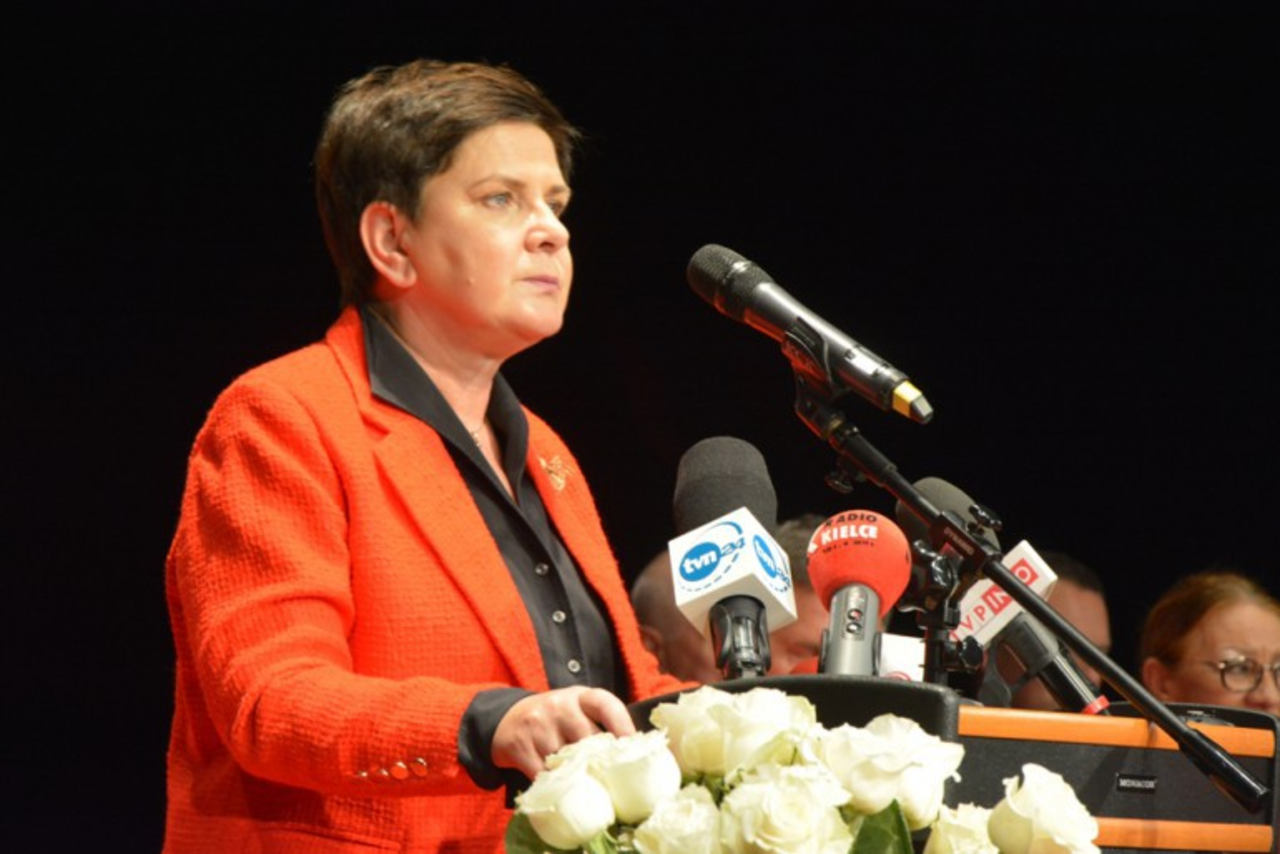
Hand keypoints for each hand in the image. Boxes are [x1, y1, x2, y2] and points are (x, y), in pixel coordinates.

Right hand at [491, 686, 635, 778]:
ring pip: (564, 760)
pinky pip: (541, 774)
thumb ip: (598, 727)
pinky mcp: (518, 744)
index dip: (622, 725)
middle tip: (607, 780)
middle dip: (598, 761)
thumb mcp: (576, 712)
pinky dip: (551, 785)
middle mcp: (559, 705)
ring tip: (581, 785)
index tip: (631, 747)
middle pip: (587, 738)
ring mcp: (537, 723)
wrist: (507, 719)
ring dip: (574, 777)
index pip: (606, 705)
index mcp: (580, 696)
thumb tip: (630, 759)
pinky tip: (557, 788)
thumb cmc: (554, 720)